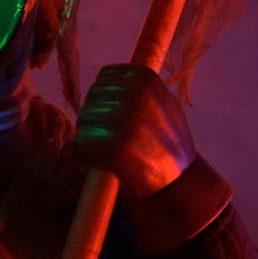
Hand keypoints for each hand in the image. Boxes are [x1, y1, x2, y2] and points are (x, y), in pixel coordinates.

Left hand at [72, 64, 196, 198]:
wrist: (177, 182)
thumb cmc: (169, 142)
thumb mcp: (164, 103)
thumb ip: (139, 87)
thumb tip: (108, 76)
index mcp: (144, 78)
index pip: (105, 76)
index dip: (107, 97)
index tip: (119, 114)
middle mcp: (131, 95)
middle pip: (92, 97)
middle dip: (98, 116)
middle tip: (115, 137)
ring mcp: (118, 120)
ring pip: (84, 118)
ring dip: (92, 134)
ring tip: (113, 149)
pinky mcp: (105, 145)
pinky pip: (79, 142)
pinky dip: (87, 154)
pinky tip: (106, 161)